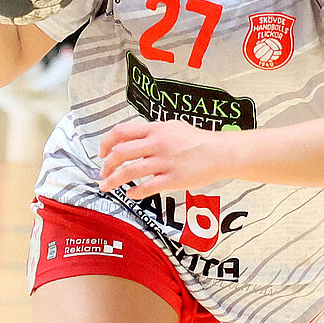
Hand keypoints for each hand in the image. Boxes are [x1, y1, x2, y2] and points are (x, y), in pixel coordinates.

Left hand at [99, 119, 229, 199]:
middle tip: (102, 173)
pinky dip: (135, 192)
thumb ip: (153, 134)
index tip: (102, 153)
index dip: (106, 142)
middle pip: (121, 153)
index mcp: (156, 130)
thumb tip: (134, 141)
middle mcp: (158, 144)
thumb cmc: (199, 141)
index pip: (122, 132)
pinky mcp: (173, 179)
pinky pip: (147, 187)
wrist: (221, 153)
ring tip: (107, 186)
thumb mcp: (173, 128)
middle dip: (107, 165)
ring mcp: (165, 162)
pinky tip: (131, 194)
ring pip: (130, 171)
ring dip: (114, 180)